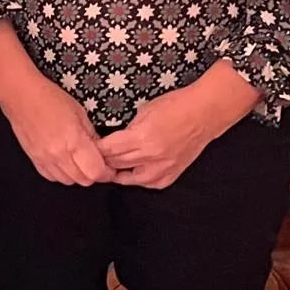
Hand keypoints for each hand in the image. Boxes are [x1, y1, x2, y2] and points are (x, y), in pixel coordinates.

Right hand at [0, 75, 112, 186]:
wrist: (20, 94)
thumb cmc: (50, 97)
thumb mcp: (79, 112)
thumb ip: (91, 135)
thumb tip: (100, 150)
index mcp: (73, 141)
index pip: (96, 171)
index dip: (107, 172)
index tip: (110, 166)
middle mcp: (58, 154)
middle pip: (84, 180)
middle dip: (94, 174)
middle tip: (96, 162)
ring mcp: (44, 158)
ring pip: (68, 181)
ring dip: (78, 175)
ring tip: (79, 161)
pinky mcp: (33, 158)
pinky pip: (52, 177)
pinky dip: (61, 174)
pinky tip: (63, 161)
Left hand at [97, 85, 226, 189]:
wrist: (203, 114)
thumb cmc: (173, 106)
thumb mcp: (143, 112)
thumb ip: (127, 130)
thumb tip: (112, 141)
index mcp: (142, 138)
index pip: (109, 149)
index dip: (96, 149)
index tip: (86, 147)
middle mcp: (152, 157)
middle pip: (117, 164)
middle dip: (103, 160)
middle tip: (91, 157)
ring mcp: (163, 168)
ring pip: (130, 178)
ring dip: (117, 172)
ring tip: (107, 166)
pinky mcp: (172, 174)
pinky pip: (148, 183)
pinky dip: (137, 178)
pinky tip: (130, 172)